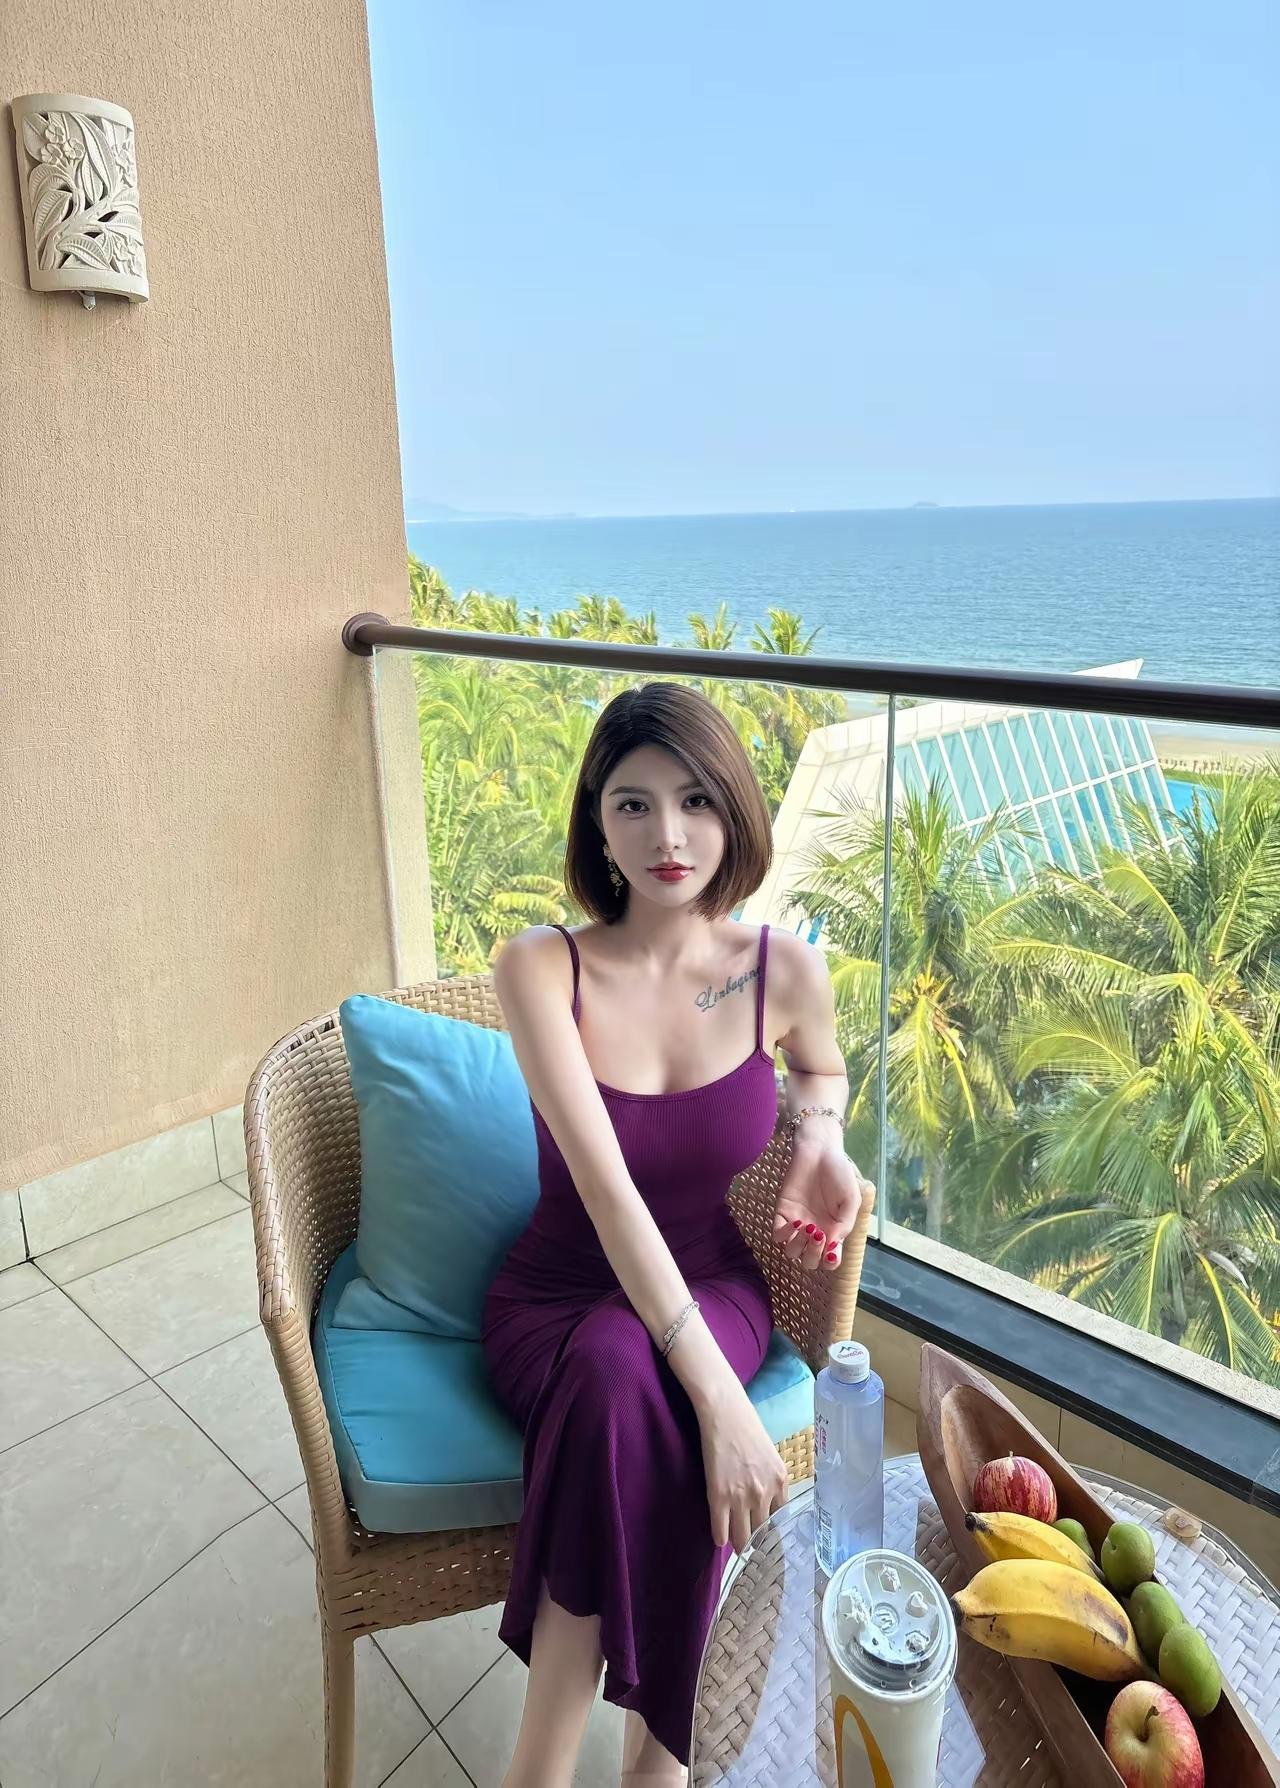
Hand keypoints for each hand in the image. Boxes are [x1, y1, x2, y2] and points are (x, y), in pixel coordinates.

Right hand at [697, 1382, 788, 1553]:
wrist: (724, 1412)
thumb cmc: (748, 1428)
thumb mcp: (771, 1457)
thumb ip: (772, 1483)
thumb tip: (767, 1506)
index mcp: (781, 1482)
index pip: (780, 1522)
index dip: (773, 1534)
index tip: (769, 1542)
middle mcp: (764, 1494)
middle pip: (762, 1534)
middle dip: (757, 1543)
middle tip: (752, 1549)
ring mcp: (741, 1497)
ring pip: (742, 1539)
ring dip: (739, 1544)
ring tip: (736, 1545)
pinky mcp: (718, 1496)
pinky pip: (720, 1532)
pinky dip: (720, 1538)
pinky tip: (720, 1537)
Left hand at [771, 1144, 872, 1272]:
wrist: (820, 1151)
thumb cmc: (839, 1173)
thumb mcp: (852, 1199)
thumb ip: (845, 1223)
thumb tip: (832, 1246)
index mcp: (833, 1231)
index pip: (830, 1260)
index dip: (830, 1262)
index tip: (832, 1250)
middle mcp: (815, 1231)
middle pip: (809, 1261)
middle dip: (813, 1255)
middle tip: (818, 1234)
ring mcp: (797, 1223)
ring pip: (791, 1252)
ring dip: (799, 1247)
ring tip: (807, 1228)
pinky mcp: (782, 1212)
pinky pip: (777, 1235)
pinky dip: (785, 1235)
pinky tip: (795, 1222)